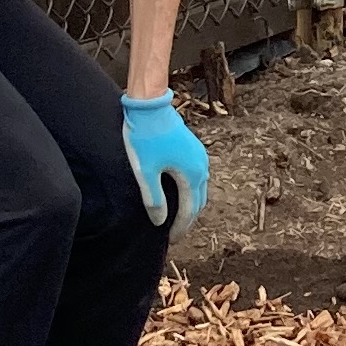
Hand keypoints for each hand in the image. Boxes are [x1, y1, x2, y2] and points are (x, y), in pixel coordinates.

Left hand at [120, 90, 208, 230]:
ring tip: (177, 215)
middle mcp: (201, 166)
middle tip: (175, 232)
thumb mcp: (145, 172)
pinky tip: (177, 191)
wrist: (150, 105)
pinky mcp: (192, 148)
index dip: (180, 227)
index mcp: (192, 175)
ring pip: (199, 188)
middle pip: (198, 200)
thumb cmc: (146, 138)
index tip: (172, 240)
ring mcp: (199, 155)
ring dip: (190, 203)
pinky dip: (190, 189)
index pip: (189, 210)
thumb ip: (154, 199)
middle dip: (188, 218)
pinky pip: (196, 176)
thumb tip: (160, 221)